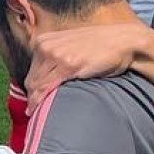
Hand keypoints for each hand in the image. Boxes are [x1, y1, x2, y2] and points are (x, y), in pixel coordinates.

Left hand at [24, 21, 151, 106]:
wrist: (123, 42)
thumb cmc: (100, 46)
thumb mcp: (71, 46)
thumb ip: (56, 56)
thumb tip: (45, 76)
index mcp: (44, 40)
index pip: (31, 69)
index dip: (31, 86)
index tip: (32, 98)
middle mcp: (47, 46)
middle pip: (32, 78)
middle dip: (32, 95)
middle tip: (34, 109)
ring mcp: (56, 54)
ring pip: (37, 84)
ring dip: (35, 100)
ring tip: (35, 112)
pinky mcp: (67, 65)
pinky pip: (46, 87)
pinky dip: (39, 100)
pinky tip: (37, 109)